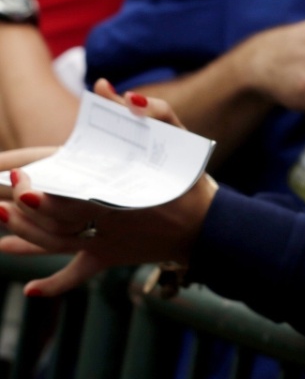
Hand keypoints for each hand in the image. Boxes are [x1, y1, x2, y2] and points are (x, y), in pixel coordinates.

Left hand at [0, 87, 215, 295]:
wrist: (210, 225)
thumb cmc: (192, 180)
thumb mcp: (179, 140)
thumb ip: (152, 112)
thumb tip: (108, 89)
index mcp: (120, 194)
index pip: (70, 192)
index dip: (40, 189)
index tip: (21, 177)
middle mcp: (106, 223)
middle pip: (54, 218)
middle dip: (25, 207)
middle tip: (13, 189)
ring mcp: (105, 243)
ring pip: (55, 243)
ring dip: (25, 234)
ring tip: (2, 219)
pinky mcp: (110, 257)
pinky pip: (79, 273)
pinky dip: (55, 284)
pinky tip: (31, 290)